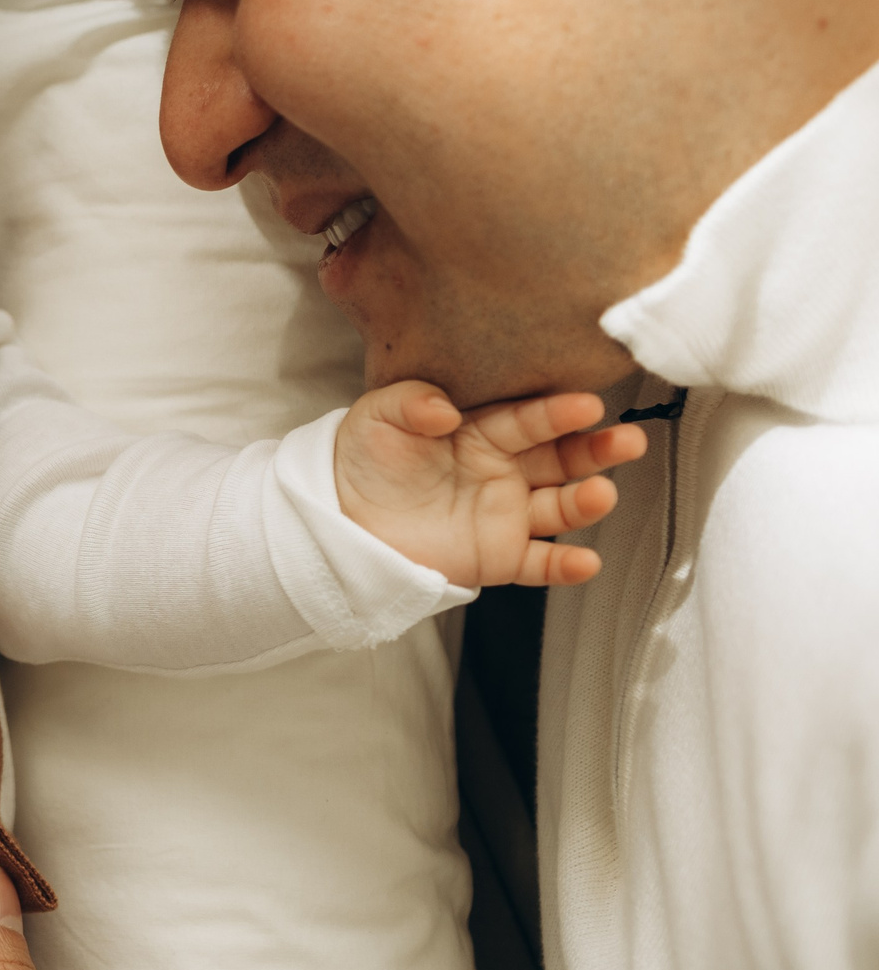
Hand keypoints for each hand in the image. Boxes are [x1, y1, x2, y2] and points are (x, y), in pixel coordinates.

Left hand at [334, 384, 646, 586]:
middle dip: (596, 450)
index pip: (526, 419)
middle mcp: (504, 470)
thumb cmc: (363, 459)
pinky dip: (564, 567)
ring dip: (586, 503)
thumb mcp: (377, 417)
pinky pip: (539, 564)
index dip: (556, 412)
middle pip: (560, 458)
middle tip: (629, 440)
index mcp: (481, 431)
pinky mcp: (499, 557)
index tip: (587, 404)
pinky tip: (586, 563)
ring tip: (603, 494)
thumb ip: (411, 403)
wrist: (340, 517)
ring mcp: (506, 515)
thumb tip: (445, 410)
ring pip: (559, 508)